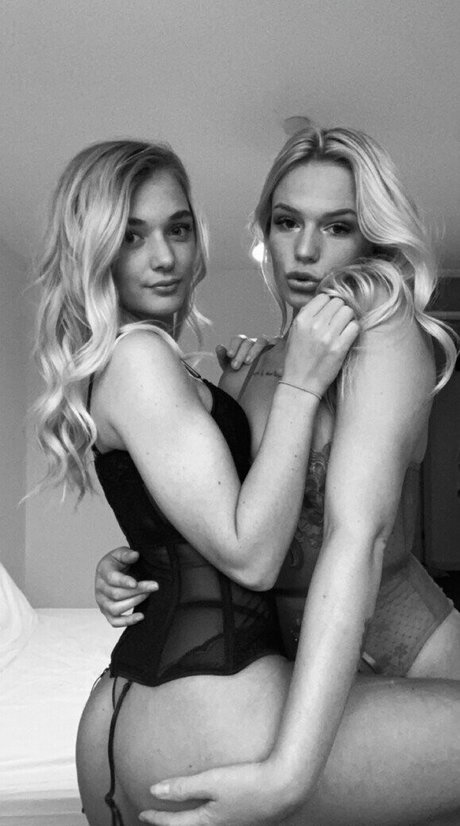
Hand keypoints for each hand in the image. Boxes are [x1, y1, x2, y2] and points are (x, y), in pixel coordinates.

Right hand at [94, 547, 157, 626]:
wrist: (115, 571)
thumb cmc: (119, 562)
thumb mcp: (121, 553)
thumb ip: (127, 554)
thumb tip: (135, 555)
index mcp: (103, 571)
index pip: (111, 579)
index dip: (124, 581)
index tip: (136, 583)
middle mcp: (100, 588)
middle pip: (116, 594)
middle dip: (137, 591)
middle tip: (154, 586)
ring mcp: (102, 602)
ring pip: (115, 609)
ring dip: (134, 603)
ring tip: (148, 595)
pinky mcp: (107, 612)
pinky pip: (114, 622)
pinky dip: (127, 621)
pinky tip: (141, 616)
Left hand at [139, 760, 296, 825]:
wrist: (286, 788)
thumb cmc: (249, 783)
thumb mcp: (212, 781)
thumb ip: (183, 787)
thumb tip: (154, 791)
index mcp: (209, 822)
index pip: (175, 823)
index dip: (157, 817)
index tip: (142, 813)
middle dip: (171, 825)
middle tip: (156, 818)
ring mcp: (235, 825)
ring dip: (189, 822)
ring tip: (180, 815)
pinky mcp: (247, 819)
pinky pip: (219, 822)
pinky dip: (206, 819)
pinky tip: (211, 810)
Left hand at [216, 335, 277, 370]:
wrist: (254, 382)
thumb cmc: (241, 373)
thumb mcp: (230, 367)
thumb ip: (223, 358)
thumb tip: (219, 347)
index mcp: (243, 344)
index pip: (238, 340)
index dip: (233, 346)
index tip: (229, 355)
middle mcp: (255, 342)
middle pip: (248, 342)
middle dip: (241, 353)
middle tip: (235, 366)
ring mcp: (267, 344)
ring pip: (261, 341)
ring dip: (254, 350)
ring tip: (248, 362)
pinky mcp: (278, 348)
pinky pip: (278, 344)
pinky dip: (276, 346)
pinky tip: (273, 358)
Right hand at [284, 294, 358, 396]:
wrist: (300, 384)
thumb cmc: (297, 359)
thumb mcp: (294, 333)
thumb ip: (308, 315)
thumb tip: (325, 301)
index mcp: (301, 320)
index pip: (323, 297)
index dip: (328, 304)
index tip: (329, 313)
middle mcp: (314, 325)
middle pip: (338, 302)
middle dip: (339, 311)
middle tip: (337, 322)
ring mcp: (327, 336)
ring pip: (348, 311)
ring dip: (348, 319)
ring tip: (343, 329)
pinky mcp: (339, 348)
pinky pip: (355, 327)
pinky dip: (353, 330)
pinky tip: (347, 337)